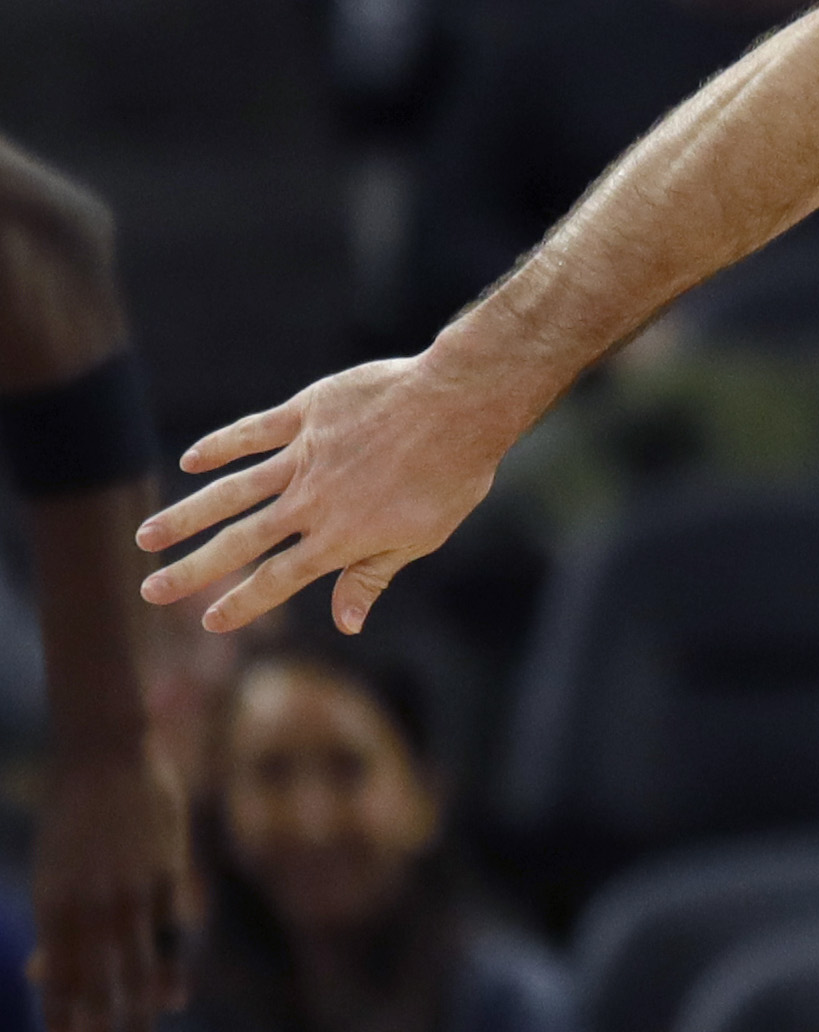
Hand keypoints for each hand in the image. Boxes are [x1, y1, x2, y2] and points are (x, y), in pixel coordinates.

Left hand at [27, 740, 190, 1031]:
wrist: (105, 754)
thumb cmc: (73, 818)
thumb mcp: (51, 873)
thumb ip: (54, 926)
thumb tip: (38, 975)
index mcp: (53, 904)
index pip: (58, 976)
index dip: (61, 1018)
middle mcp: (88, 906)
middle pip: (95, 986)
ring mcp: (129, 894)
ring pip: (134, 971)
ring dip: (136, 1020)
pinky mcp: (164, 879)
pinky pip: (169, 935)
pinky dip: (169, 971)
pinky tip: (171, 1002)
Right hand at [135, 353, 510, 635]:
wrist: (458, 407)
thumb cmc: (451, 477)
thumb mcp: (421, 538)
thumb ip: (372, 577)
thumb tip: (345, 624)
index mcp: (340, 537)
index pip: (279, 579)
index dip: (244, 603)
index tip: (210, 623)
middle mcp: (310, 501)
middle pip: (240, 542)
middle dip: (194, 570)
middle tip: (151, 591)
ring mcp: (303, 456)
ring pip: (231, 491)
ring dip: (186, 515)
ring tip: (147, 535)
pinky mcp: (306, 413)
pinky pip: (252, 432)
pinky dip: (219, 446)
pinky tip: (191, 461)